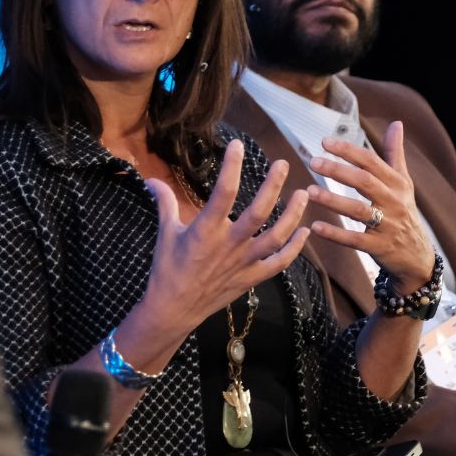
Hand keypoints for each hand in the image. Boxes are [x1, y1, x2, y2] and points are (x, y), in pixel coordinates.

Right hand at [139, 139, 311, 338]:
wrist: (173, 310)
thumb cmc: (167, 270)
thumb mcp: (165, 233)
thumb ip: (164, 203)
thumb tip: (151, 179)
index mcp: (206, 230)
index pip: (223, 192)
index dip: (231, 166)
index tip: (237, 145)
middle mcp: (229, 244)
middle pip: (259, 212)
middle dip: (273, 186)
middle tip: (283, 164)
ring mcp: (243, 262)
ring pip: (276, 237)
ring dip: (293, 215)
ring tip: (303, 194)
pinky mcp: (251, 278)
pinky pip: (279, 263)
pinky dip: (295, 248)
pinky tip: (304, 231)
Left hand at [305, 121, 434, 294]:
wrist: (418, 256)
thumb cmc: (404, 213)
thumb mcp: (403, 183)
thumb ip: (395, 153)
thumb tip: (396, 123)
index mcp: (396, 183)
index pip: (371, 162)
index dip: (348, 151)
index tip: (324, 142)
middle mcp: (393, 202)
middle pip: (364, 182)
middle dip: (338, 171)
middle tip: (313, 162)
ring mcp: (387, 225)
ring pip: (358, 210)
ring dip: (333, 200)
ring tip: (309, 192)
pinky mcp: (379, 247)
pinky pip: (355, 240)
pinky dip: (335, 233)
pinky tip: (315, 225)